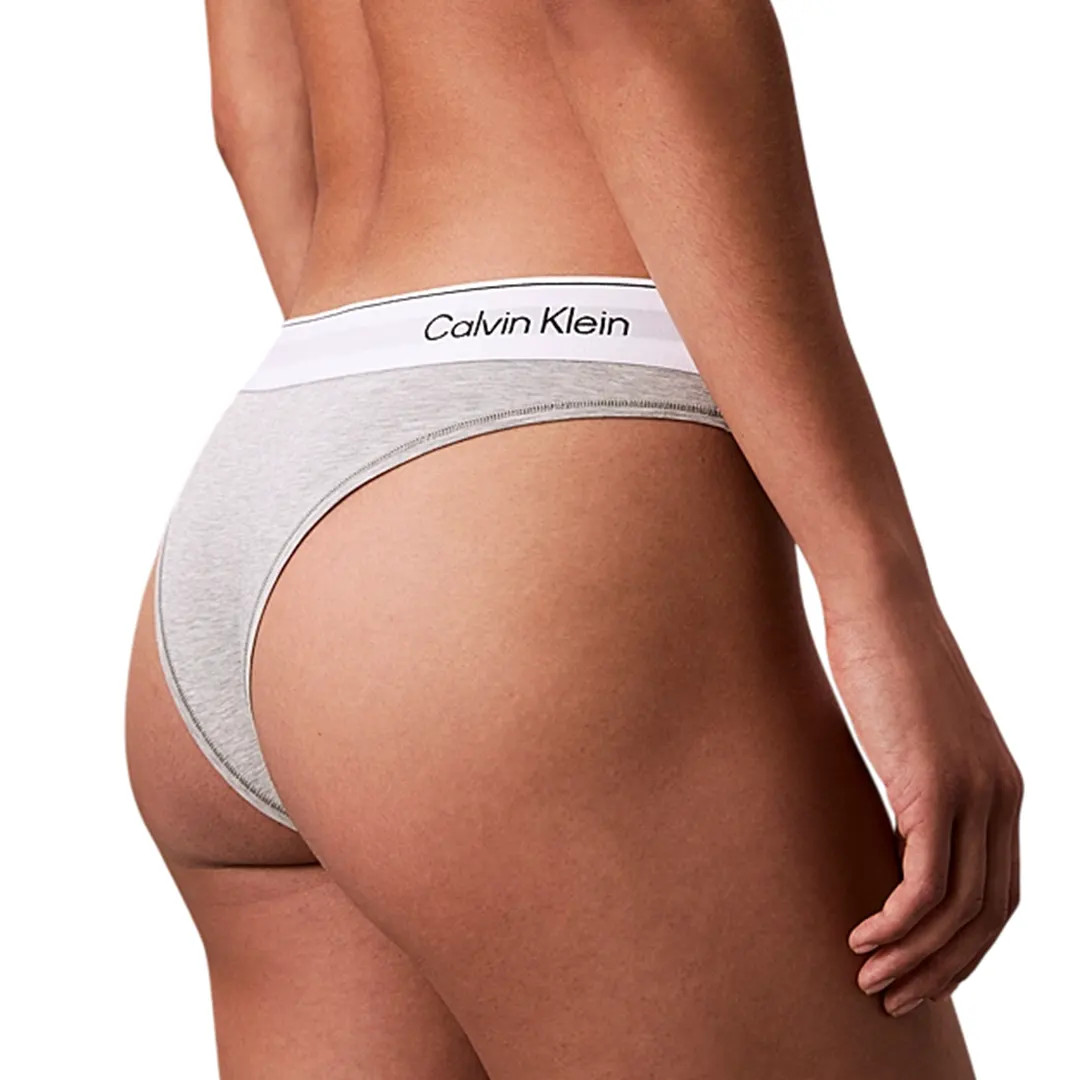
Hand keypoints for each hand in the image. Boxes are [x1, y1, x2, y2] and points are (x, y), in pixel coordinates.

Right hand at [822, 589, 1022, 1016]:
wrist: (880, 599)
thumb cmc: (882, 655)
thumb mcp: (910, 731)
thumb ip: (915, 781)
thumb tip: (889, 824)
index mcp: (1003, 787)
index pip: (1000, 894)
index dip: (963, 947)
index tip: (917, 971)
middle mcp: (1003, 796)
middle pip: (989, 916)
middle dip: (944, 970)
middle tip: (893, 998)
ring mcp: (974, 792)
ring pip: (959, 910)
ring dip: (914, 958)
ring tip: (870, 980)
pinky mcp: (936, 785)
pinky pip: (925, 882)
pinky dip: (898, 923)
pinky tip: (864, 935)